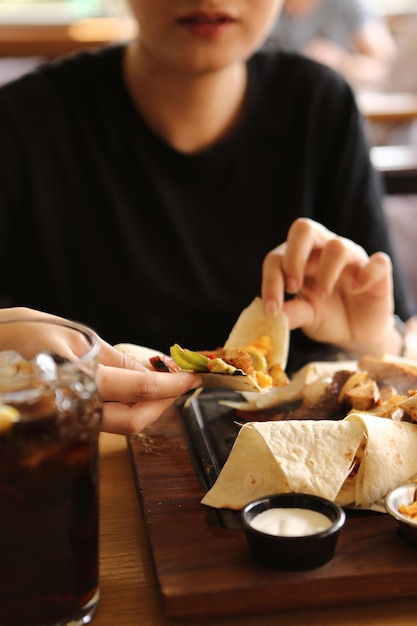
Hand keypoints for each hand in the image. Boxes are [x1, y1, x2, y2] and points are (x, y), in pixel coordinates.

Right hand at [0, 307, 201, 435]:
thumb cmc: (23, 332)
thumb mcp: (75, 336)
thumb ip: (116, 360)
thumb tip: (152, 373)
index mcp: (78, 380)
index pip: (139, 390)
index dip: (172, 385)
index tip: (192, 377)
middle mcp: (73, 408)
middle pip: (133, 422)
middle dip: (163, 403)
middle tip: (179, 383)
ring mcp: (66, 421)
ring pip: (118, 427)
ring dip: (146, 408)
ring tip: (159, 385)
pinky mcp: (62, 424)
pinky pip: (101, 423)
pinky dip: (124, 409)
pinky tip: (131, 392)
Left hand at [261, 218, 397, 356]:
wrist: (357, 332)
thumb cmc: (327, 316)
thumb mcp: (307, 316)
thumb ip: (293, 312)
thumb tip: (273, 316)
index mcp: (300, 259)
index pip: (277, 257)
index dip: (271, 280)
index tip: (272, 308)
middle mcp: (323, 250)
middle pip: (303, 229)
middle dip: (293, 258)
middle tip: (294, 287)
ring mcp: (352, 258)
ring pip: (337, 246)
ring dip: (325, 273)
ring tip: (324, 294)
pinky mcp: (377, 271)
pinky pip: (378, 262)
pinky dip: (366, 275)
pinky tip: (357, 290)